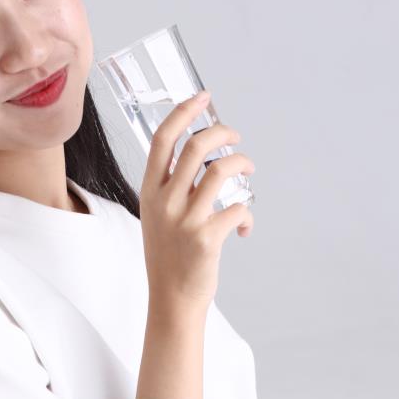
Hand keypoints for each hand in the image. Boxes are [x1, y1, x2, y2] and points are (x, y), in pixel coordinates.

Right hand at [139, 88, 256, 314]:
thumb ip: (172, 187)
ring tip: (248, 171)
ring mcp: (186, 220)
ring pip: (221, 172)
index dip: (184, 112)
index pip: (163, 139)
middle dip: (222, 133)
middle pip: (196, 147)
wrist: (172, 301)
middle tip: (235, 137)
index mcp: (150, 192)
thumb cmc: (169, 256)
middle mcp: (165, 202)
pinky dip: (247, 214)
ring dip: (242, 164)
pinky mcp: (207, 239)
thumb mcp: (158, 217)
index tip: (204, 97)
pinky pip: (238, 209)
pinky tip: (244, 228)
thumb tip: (205, 157)